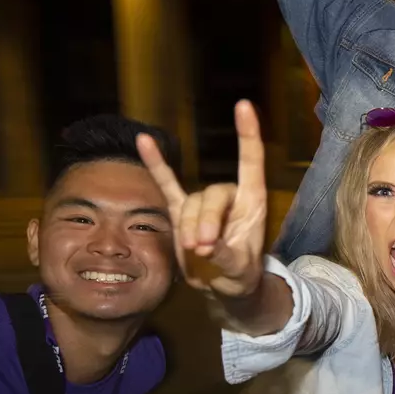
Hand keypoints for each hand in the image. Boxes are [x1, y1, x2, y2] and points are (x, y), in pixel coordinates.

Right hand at [140, 100, 267, 298]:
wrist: (222, 287)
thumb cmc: (240, 276)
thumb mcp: (241, 272)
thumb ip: (227, 257)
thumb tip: (208, 247)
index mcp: (252, 202)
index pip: (251, 161)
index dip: (248, 134)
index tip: (243, 106)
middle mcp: (229, 197)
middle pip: (212, 194)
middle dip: (206, 221)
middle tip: (204, 249)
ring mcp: (203, 203)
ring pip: (191, 203)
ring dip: (190, 227)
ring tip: (196, 252)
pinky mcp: (181, 212)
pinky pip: (167, 185)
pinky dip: (156, 165)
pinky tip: (143, 141)